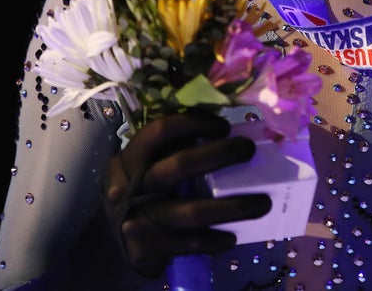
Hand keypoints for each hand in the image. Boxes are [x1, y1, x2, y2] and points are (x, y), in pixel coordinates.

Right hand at [102, 111, 272, 277]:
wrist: (109, 244)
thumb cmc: (137, 196)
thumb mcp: (140, 170)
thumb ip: (166, 154)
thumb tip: (221, 134)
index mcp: (130, 159)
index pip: (160, 131)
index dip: (194, 123)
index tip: (223, 125)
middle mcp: (133, 187)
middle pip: (180, 166)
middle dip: (220, 154)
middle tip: (248, 150)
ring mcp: (140, 219)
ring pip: (193, 211)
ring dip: (233, 207)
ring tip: (262, 203)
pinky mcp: (149, 248)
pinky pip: (190, 243)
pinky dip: (214, 240)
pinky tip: (232, 237)